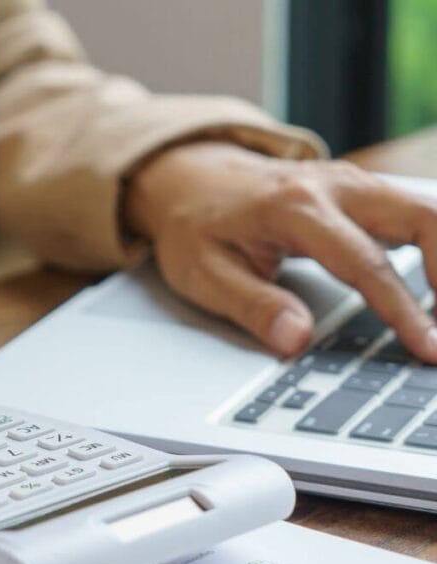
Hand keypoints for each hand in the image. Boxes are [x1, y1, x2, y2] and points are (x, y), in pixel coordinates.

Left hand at [125, 141, 436, 359]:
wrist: (187, 179)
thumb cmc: (194, 227)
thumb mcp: (203, 273)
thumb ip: (252, 306)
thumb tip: (296, 340)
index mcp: (294, 208)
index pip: (366, 264)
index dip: (402, 311)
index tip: (427, 348)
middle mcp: (333, 186)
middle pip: (423, 218)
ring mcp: (353, 183)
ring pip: (428, 210)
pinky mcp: (362, 191)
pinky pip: (416, 213)